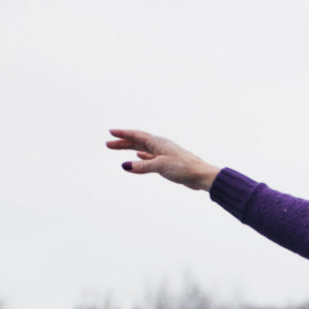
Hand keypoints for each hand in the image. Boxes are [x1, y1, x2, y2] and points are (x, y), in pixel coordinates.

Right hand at [106, 128, 220, 191]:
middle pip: (137, 141)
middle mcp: (160, 146)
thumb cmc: (183, 168)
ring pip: (142, 148)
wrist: (201, 175)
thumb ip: (142, 166)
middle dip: (122, 142)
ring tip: (117, 149)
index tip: (111, 132)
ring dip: (129, 148)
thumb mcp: (160, 166)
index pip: (137, 135)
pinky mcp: (168, 162)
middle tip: (108, 144)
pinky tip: (137, 156)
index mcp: (158, 143)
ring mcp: (164, 153)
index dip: (123, 134)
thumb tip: (125, 166)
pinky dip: (142, 156)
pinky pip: (150, 156)